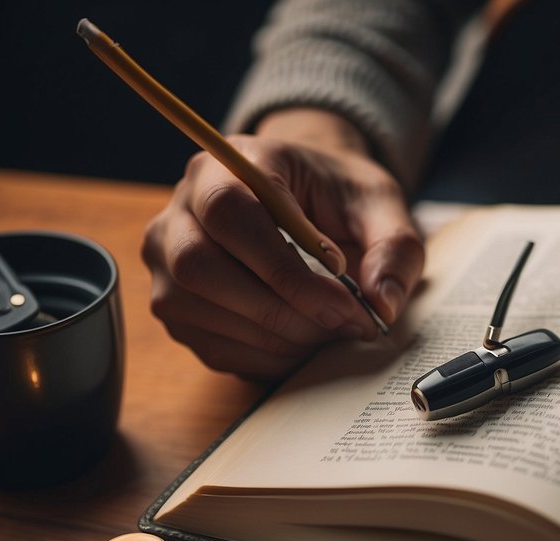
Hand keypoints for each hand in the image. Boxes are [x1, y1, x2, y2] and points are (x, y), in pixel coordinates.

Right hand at [141, 111, 423, 378]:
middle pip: (199, 267)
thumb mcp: (380, 204)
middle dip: (281, 310)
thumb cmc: (338, 197)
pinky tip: (305, 343)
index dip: (284, 267)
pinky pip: (209, 345)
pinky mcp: (174, 304)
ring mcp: (165, 258)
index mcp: (228, 164)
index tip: (345, 297)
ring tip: (332, 333)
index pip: (230, 213)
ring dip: (275, 338)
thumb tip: (383, 303)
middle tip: (345, 324)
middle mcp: (182, 207)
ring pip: (196, 310)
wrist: (308, 202)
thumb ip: (393, 246)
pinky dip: (264, 358)